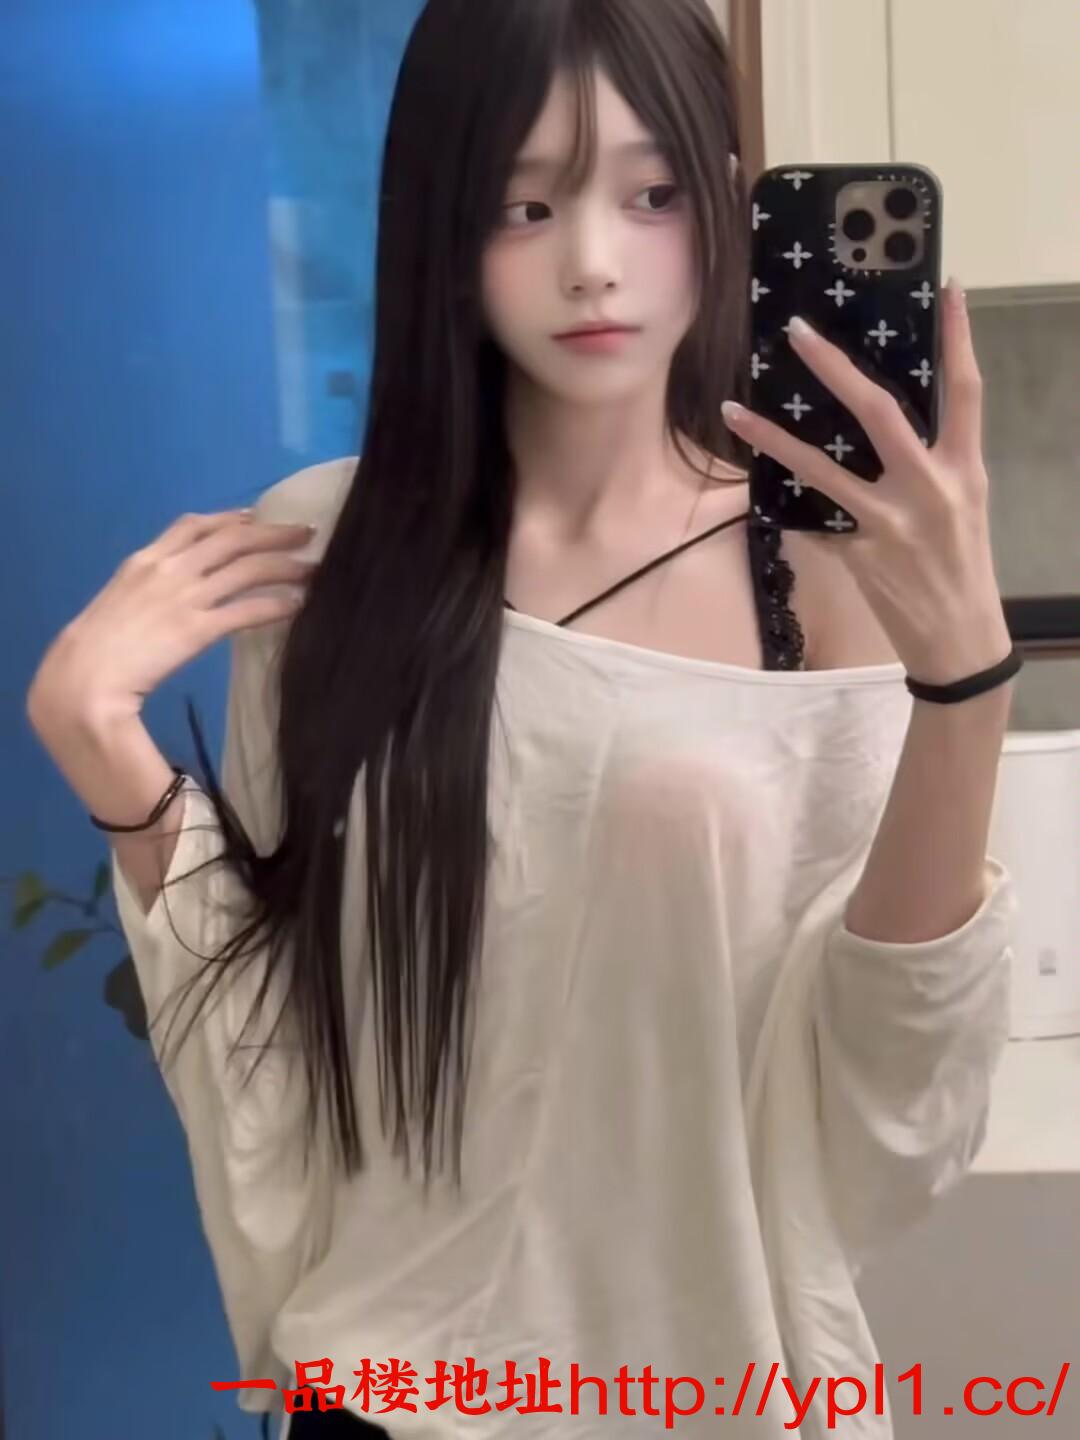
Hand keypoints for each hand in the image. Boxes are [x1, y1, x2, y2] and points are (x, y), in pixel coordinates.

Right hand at [27, 509, 317, 726]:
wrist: (82, 678)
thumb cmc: (97, 648)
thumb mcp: (119, 602)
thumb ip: (148, 590)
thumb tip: (174, 592)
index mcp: (145, 560)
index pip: (193, 525)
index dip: (229, 517)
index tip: (254, 516)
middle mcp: (168, 570)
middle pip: (232, 539)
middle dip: (272, 533)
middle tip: (304, 533)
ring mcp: (184, 598)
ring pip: (247, 569)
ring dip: (285, 566)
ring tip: (313, 568)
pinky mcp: (197, 629)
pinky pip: (247, 610)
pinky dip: (277, 605)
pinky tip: (297, 605)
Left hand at [721, 277, 1012, 684]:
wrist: (959, 637)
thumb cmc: (962, 563)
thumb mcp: (964, 502)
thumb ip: (934, 458)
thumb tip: (886, 416)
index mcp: (964, 468)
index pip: (965, 391)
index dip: (960, 338)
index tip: (949, 288)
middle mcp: (928, 488)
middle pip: (878, 411)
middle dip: (834, 367)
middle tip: (797, 331)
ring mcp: (889, 523)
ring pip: (820, 467)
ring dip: (771, 436)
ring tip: (733, 408)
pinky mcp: (858, 554)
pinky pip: (813, 519)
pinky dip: (787, 503)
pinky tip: (755, 486)